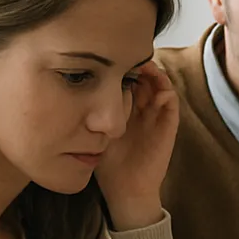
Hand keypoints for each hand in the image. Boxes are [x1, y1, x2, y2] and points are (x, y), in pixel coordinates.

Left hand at [96, 62, 178, 229]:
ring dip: (149, 68)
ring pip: (158, 80)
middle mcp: (142, 108)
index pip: (125, 77)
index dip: (117, 63)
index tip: (102, 53)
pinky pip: (169, 97)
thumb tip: (69, 82)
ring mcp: (156, 114)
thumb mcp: (89, 130)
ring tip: (135, 59)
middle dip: (133, 60)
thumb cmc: (106, 163)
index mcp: (125, 108)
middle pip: (143, 74)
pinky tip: (147, 77)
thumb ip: (85, 110)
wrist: (126, 188)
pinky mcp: (168, 123)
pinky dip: (161, 84)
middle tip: (120, 50)